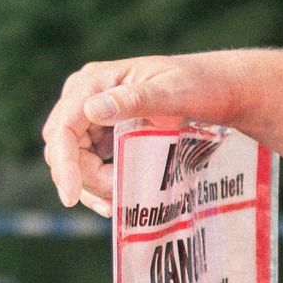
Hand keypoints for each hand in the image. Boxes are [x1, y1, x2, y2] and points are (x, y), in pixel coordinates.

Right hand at [37, 52, 254, 212]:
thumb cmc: (199, 85)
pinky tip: (116, 199)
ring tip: (122, 200)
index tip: (71, 198)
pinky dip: (98, 183)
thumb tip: (91, 110)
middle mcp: (86, 96)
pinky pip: (88, 162)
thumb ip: (134, 100)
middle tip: (118, 197)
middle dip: (84, 178)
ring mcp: (92, 114)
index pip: (63, 128)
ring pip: (73, 159)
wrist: (219, 89)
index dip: (63, 165)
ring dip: (92, 184)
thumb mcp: (172, 92)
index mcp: (94, 81)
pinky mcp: (103, 131)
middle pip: (63, 148)